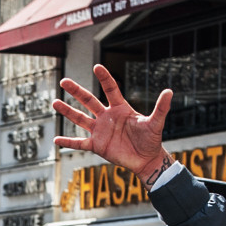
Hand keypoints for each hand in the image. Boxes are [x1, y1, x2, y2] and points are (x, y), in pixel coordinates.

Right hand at [53, 65, 172, 181]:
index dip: (104, 78)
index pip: (110, 89)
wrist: (146, 159)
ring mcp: (100, 131)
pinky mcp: (97, 146)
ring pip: (80, 119)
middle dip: (76, 91)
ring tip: (54, 102)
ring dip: (67, 111)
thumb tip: (170, 91)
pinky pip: (79, 143)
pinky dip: (68, 142)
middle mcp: (107, 117)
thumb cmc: (152, 140)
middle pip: (88, 101)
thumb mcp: (156, 123)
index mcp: (120, 109)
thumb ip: (161, 107)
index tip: (97, 66)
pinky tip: (56, 139)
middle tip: (64, 81)